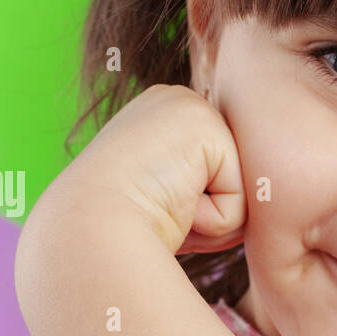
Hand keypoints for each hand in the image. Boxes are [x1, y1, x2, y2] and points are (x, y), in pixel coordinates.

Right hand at [47, 84, 247, 255]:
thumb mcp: (164, 202)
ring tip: (165, 209)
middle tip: (157, 211)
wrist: (89, 232)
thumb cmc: (121, 232)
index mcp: (162, 118)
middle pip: (236, 181)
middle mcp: (178, 103)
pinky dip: (214, 220)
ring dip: (211, 222)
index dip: (194, 214)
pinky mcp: (205, 126)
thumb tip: (248, 205)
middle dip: (207, 218)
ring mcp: (191, 107)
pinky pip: (241, 200)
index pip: (217, 178)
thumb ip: (199, 195)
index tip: (150, 210)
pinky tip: (175, 205)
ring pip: (242, 192)